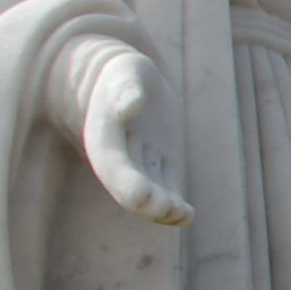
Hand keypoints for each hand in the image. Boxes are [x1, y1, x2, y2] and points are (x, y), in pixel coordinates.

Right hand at [81, 52, 191, 226]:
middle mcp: (119, 159)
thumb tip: (131, 106)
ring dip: (163, 206)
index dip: (125, 182)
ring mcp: (142, 165)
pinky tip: (187, 215)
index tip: (143, 195)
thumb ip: (127, 89)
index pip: (112, 165)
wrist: (132, 84)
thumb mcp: (125, 74)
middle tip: (165, 207)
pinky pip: (166, 190)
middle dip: (147, 200)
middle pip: (130, 185)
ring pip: (150, 192)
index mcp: (103, 139)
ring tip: (181, 213)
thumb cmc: (125, 75)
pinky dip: (175, 205)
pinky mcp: (162, 167)